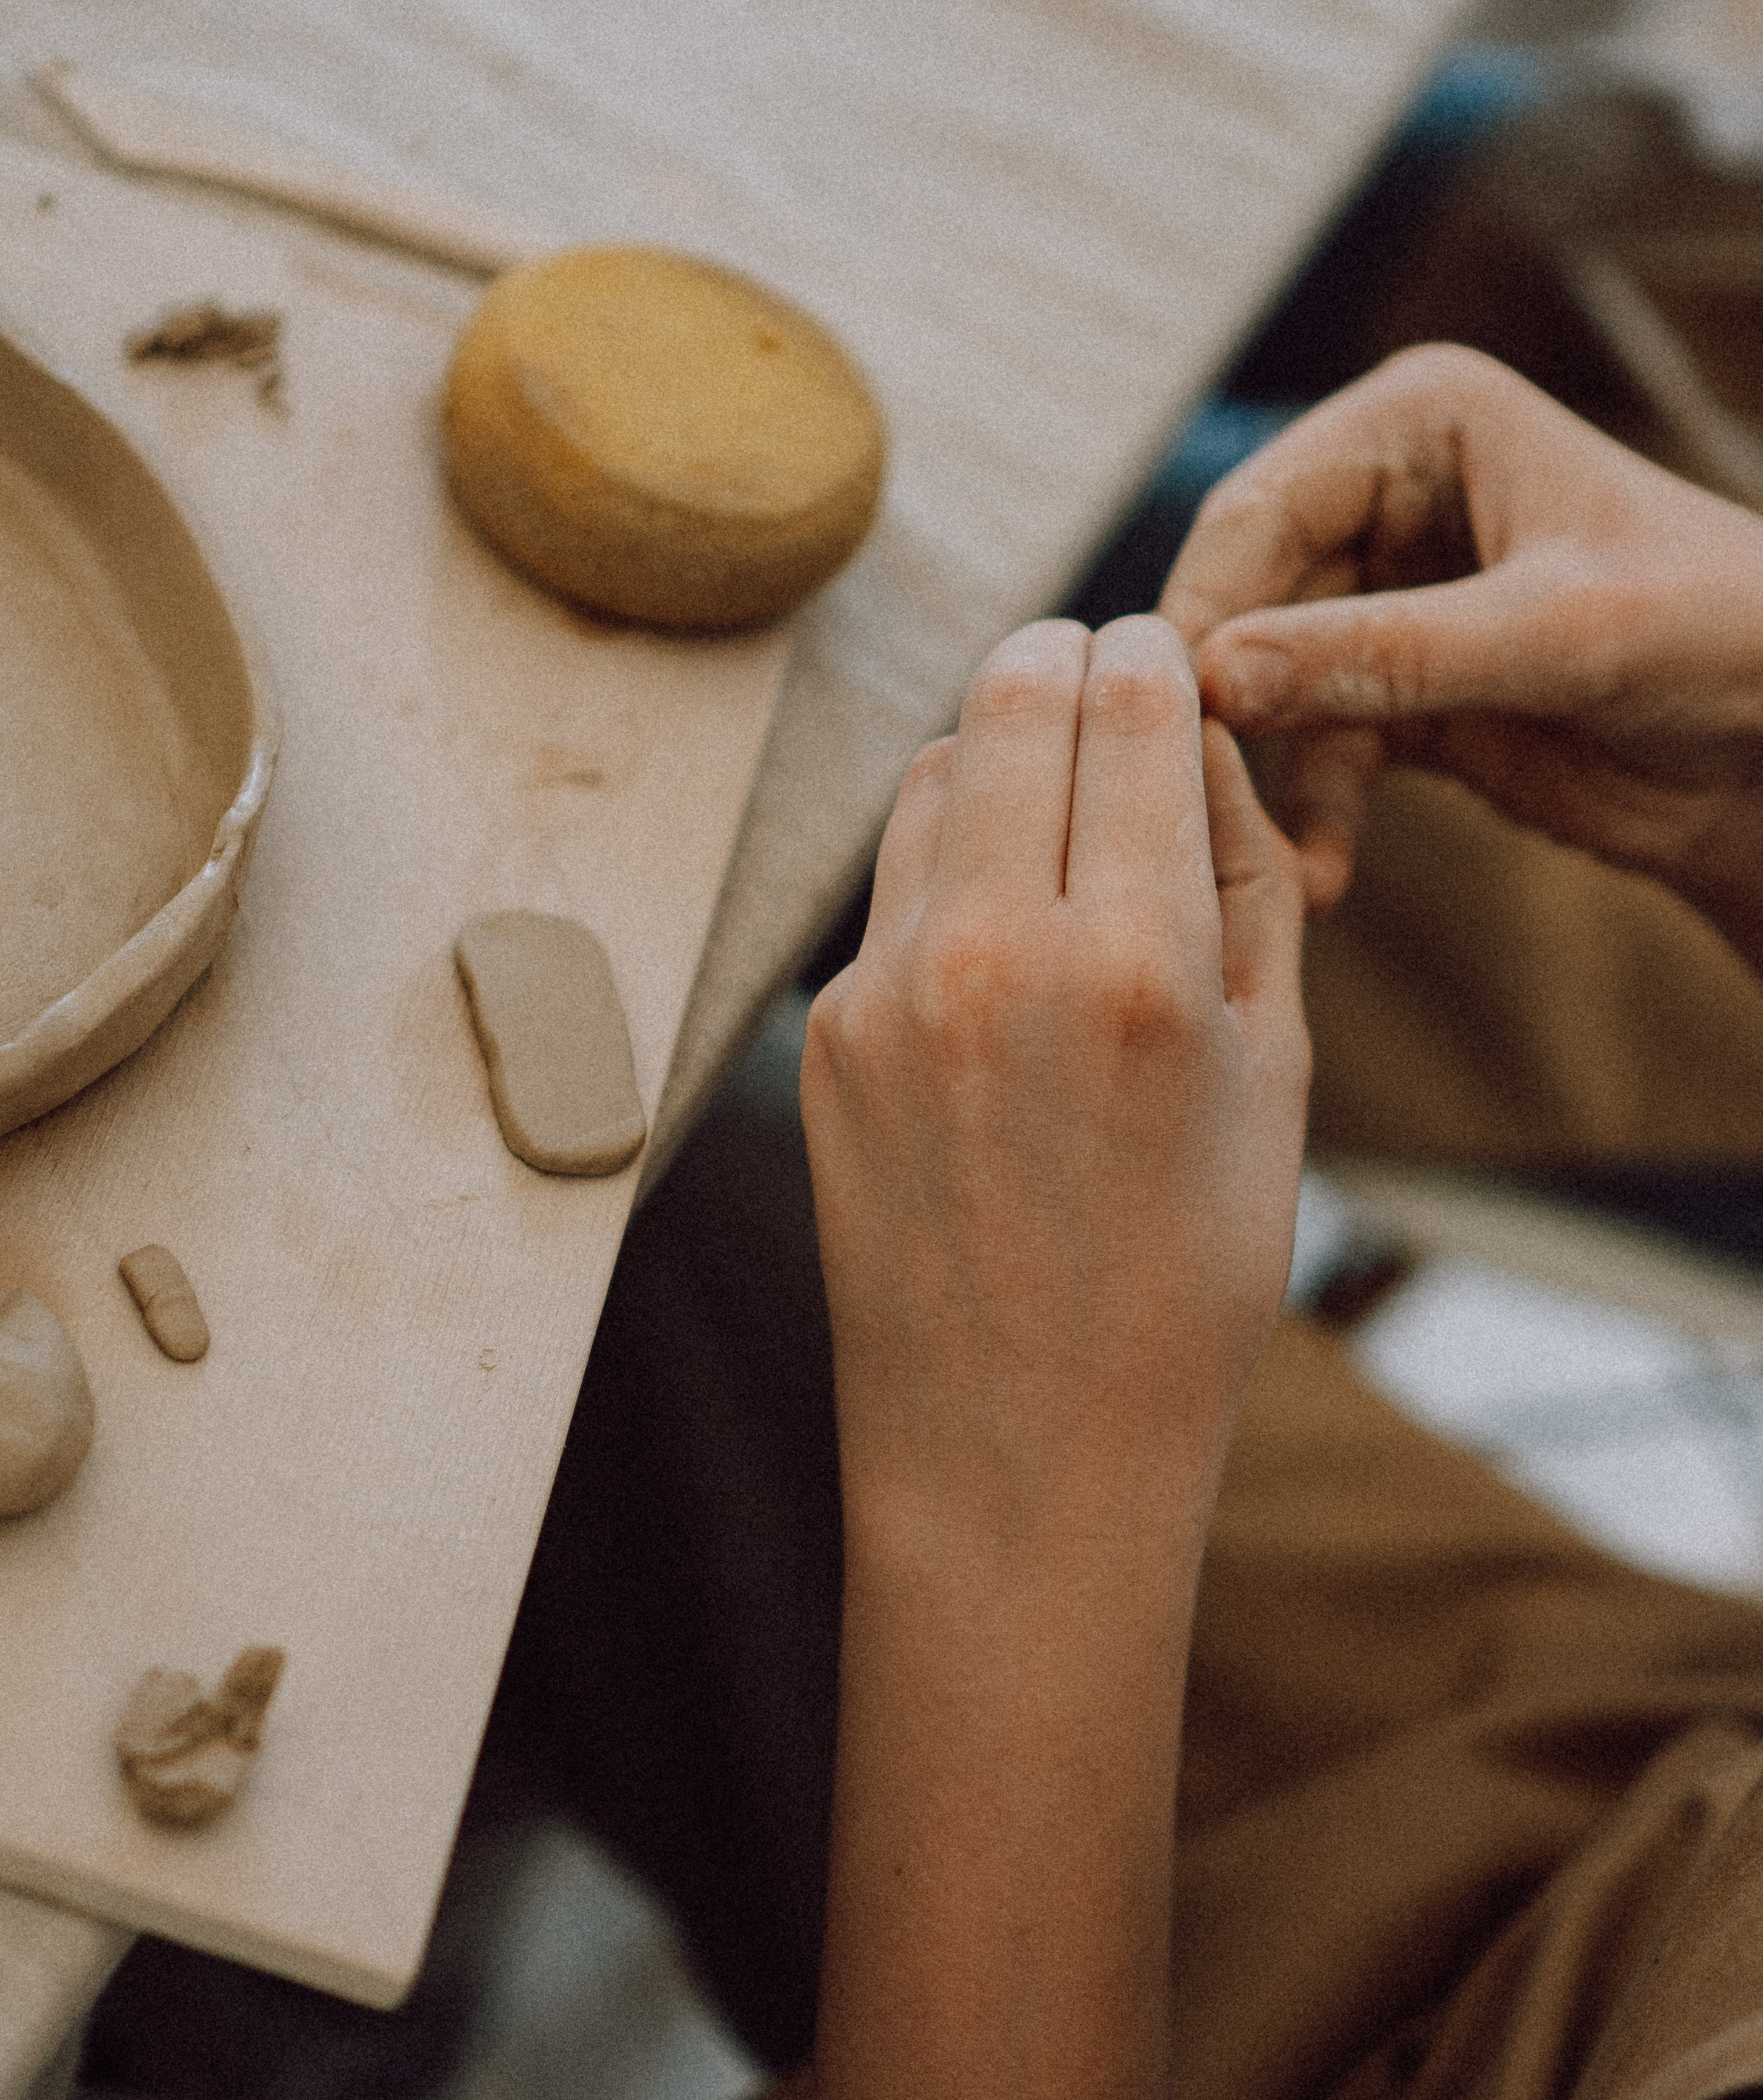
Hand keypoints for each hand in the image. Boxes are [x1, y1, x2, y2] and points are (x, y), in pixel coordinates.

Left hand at [790, 614, 1301, 2099]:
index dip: (1151, 650)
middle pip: (1010, 702)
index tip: (1156, 644)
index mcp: (1143, 963)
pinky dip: (942, 870)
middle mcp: (999, 953)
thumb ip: (1243, 890)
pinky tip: (988, 931)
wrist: (1019, 1455)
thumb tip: (1196, 748)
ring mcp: (890, 992)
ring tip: (1040, 801)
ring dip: (988, 758)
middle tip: (1090, 666)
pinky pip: (887, 892)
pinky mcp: (821, 1035)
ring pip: (929, 781)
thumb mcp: (1277, 1083)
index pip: (1134, 706)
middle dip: (1061, 663)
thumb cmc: (1183, 1286)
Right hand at [1158, 345, 1762, 965]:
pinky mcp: (1397, 694)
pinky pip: (1317, 751)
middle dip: (1221, 702)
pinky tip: (1318, 877)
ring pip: (1266, 685)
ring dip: (1262, 774)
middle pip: (1242, 599)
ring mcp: (1385, 599)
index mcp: (1421, 423)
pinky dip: (1311, 812)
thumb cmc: (1717, 638)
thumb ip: (1386, 654)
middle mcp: (1389, 497)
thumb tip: (1217, 678)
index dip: (1203, 611)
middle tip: (1181, 797)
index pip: (1260, 509)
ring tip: (1252, 857)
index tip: (1165, 714)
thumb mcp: (1556, 636)